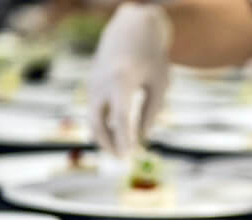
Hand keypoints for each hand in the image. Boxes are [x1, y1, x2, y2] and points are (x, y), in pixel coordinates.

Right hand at [88, 2, 171, 154]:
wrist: (131, 28)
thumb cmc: (152, 58)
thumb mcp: (159, 85)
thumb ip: (151, 113)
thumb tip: (141, 139)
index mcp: (122, 81)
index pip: (120, 118)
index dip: (124, 140)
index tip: (128, 157)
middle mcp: (102, 83)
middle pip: (97, 122)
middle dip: (108, 144)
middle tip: (122, 160)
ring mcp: (93, 83)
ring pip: (93, 119)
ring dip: (105, 137)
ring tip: (121, 151)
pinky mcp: (92, 85)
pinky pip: (95, 111)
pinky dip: (105, 126)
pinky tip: (117, 136)